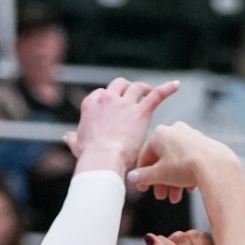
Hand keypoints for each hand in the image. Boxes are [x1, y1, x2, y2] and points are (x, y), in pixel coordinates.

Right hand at [67, 77, 181, 175]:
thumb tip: (67, 136)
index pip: (101, 94)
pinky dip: (167, 89)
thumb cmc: (90, 156)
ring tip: (149, 91)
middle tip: (133, 93)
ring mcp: (124, 104)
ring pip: (135, 87)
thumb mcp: (77, 144)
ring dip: (143, 88)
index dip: (109, 99)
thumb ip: (73, 138)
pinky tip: (176, 85)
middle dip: (125, 88)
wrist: (102, 160)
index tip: (114, 105)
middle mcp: (107, 99)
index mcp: (91, 104)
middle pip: (118, 84)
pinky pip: (155, 95)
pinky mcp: (140, 112)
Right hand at [130, 122, 237, 202]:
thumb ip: (143, 176)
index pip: (145, 156)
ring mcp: (191, 135)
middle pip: (162, 160)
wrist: (216, 165)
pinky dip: (187, 174)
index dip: (143, 175)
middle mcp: (175, 130)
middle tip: (162, 196)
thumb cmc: (184, 166)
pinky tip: (189, 189)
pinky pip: (191, 159)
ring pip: (177, 161)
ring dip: (174, 181)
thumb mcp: (159, 175)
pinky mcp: (205, 143)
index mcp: (159, 134)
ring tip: (176, 198)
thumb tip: (132, 177)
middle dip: (161, 182)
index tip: (144, 189)